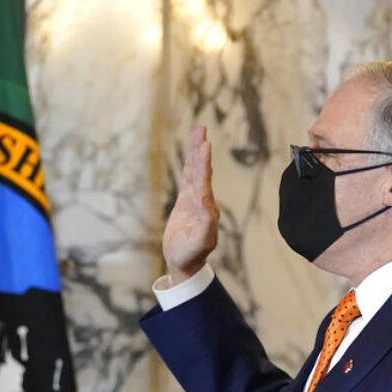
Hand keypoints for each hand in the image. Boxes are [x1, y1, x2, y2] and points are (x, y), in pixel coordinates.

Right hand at [162, 125, 218, 283]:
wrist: (184, 262)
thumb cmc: (191, 255)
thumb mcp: (200, 242)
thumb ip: (205, 222)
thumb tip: (204, 198)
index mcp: (207, 209)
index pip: (205, 181)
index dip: (204, 163)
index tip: (205, 145)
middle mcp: (203, 201)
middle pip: (201, 170)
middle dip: (200, 149)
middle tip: (201, 128)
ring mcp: (195, 199)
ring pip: (195, 171)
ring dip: (196, 152)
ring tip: (199, 132)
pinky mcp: (187, 201)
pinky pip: (189, 178)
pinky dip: (191, 164)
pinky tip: (194, 152)